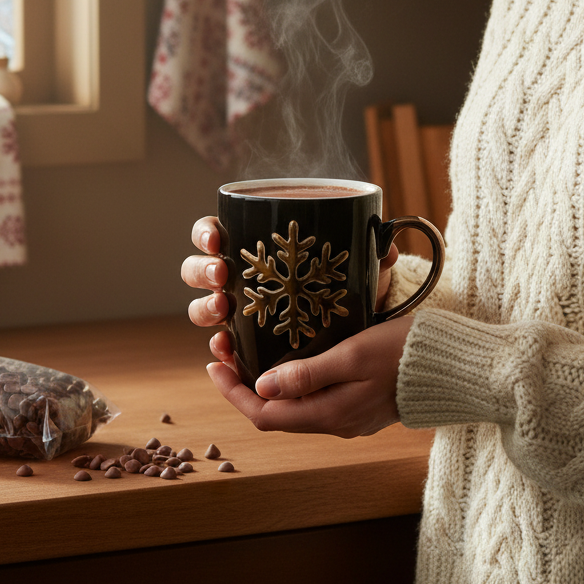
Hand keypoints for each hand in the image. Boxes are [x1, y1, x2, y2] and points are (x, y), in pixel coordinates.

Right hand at [183, 215, 398, 366]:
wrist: (353, 329)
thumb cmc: (345, 287)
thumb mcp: (359, 271)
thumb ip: (370, 257)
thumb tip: (386, 250)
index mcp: (251, 246)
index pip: (214, 232)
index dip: (206, 233)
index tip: (218, 239)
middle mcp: (237, 277)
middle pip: (197, 270)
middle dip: (201, 271)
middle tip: (221, 275)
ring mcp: (238, 310)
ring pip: (203, 308)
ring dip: (205, 309)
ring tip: (223, 310)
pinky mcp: (246, 341)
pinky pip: (222, 345)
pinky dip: (220, 348)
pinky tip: (225, 351)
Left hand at [206, 315, 413, 438]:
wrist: (454, 367)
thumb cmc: (404, 353)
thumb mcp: (352, 355)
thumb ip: (308, 373)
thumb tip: (261, 385)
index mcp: (330, 415)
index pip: (265, 414)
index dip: (233, 392)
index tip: (215, 363)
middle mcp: (336, 424)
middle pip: (275, 412)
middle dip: (244, 384)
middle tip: (226, 349)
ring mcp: (349, 417)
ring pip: (293, 406)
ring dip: (266, 382)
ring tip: (249, 350)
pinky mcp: (360, 405)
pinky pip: (314, 399)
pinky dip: (291, 382)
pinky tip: (288, 359)